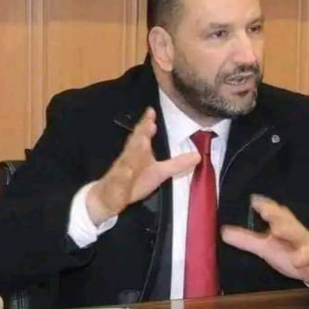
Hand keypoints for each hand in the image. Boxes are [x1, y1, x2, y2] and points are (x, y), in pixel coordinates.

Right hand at [86, 108, 199, 225]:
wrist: (110, 197)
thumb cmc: (135, 180)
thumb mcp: (160, 172)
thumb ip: (177, 164)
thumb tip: (198, 156)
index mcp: (138, 152)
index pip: (141, 135)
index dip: (146, 124)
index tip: (151, 111)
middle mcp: (128, 159)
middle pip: (133, 144)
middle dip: (140, 134)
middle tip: (148, 123)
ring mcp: (120, 173)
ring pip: (125, 161)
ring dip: (131, 153)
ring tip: (140, 143)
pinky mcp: (114, 187)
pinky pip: (117, 182)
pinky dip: (121, 178)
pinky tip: (127, 173)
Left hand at [221, 195, 308, 287]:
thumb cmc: (290, 252)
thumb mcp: (265, 247)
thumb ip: (246, 239)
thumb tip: (223, 232)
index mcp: (283, 225)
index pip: (274, 212)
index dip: (265, 205)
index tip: (254, 200)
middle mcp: (294, 230)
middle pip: (285, 220)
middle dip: (275, 214)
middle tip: (264, 209)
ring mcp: (305, 244)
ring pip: (298, 235)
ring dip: (289, 231)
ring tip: (277, 229)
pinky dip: (304, 257)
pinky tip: (298, 259)